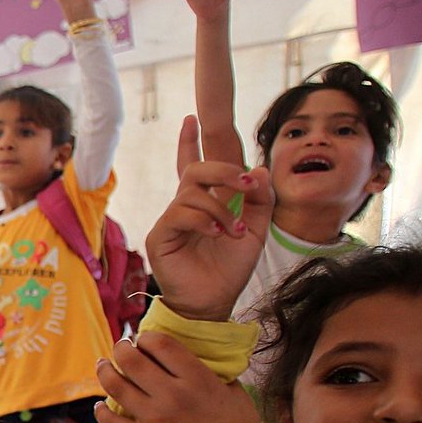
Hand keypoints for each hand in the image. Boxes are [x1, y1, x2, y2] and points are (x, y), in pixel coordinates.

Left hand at [94, 332, 262, 422]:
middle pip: (131, 359)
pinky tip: (101, 405)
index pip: (159, 343)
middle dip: (121, 347)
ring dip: (105, 371)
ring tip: (104, 365)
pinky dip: (101, 412)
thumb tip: (191, 356)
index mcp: (196, 378)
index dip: (146, 336)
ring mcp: (155, 418)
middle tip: (122, 347)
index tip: (144, 339)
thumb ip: (210, 371)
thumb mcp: (233, 391)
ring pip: (115, 386)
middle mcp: (172, 394)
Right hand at [146, 115, 271, 320]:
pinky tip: (219, 233)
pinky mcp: (161, 235)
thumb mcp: (255, 231)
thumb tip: (260, 169)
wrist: (214, 303)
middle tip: (245, 184)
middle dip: (222, 170)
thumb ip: (261, 201)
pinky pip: (179, 214)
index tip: (191, 118)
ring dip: (219, 208)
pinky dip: (203, 220)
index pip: (194, 165)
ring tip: (234, 230)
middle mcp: (185, 207)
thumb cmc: (230, 269)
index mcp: (205, 203)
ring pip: (190, 192)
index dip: (190, 142)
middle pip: (195, 170)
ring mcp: (171, 220)